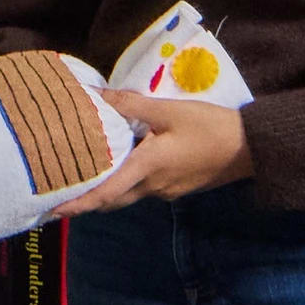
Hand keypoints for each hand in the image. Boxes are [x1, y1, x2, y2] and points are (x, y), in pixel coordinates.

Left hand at [67, 90, 255, 214]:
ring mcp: (166, 191)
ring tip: (85, 177)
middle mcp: (153, 186)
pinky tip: (123, 164)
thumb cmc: (210, 127)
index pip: (105, 193)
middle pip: (112, 199)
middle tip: (61, 195)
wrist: (250, 148)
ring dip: (107, 190)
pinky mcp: (177, 187)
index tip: (54, 210)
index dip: (79, 204)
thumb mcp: (169, 111)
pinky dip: (127, 181)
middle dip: (87, 201)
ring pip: (128, 193)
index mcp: (147, 168)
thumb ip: (131, 105)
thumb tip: (96, 95)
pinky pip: (144, 187)